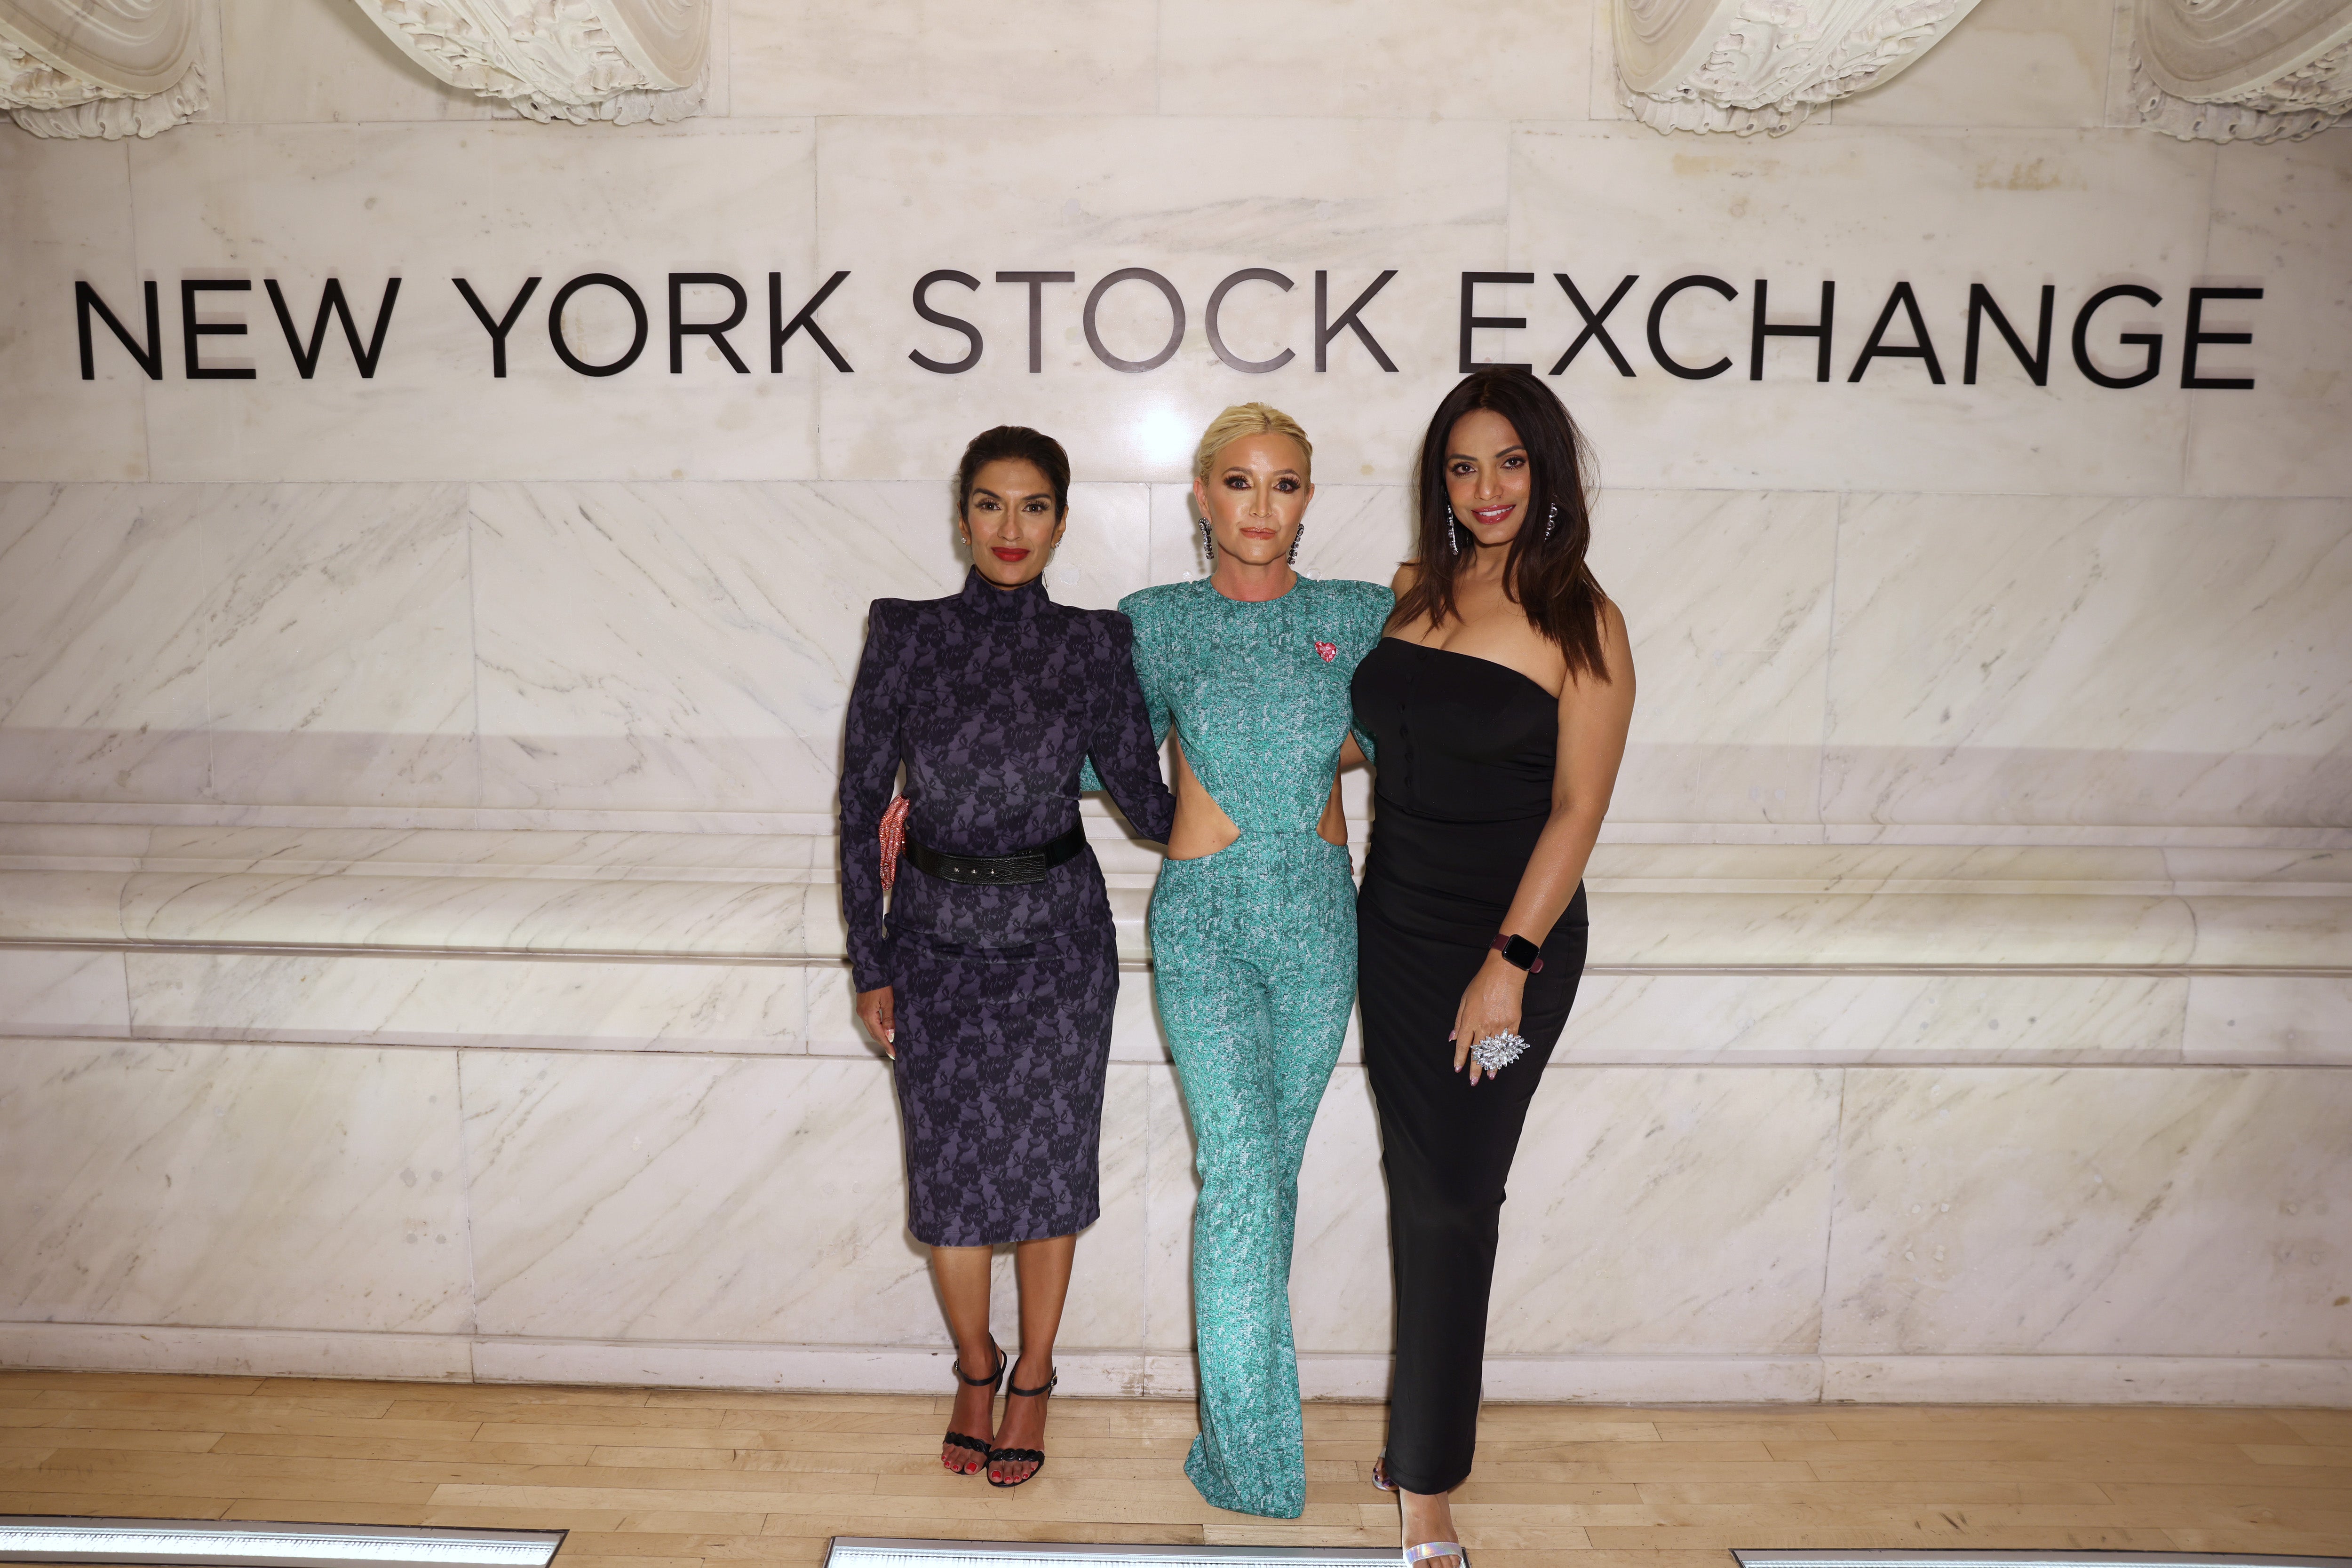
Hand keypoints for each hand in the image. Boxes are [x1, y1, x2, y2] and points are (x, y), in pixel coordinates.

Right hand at [856, 985, 895, 1058]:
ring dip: (880, 1037)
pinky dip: (876, 1029)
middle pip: (874, 1034)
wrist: (870, 971)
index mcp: (869, 1015)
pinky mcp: (862, 1008)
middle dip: (883, 1043)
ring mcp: (861, 1012)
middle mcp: (863, 1015)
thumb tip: (890, 1035)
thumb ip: (888, 1019)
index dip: (887, 1045)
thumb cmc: (881, 984)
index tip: (893, 1054)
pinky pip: (870, 1023)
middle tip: (892, 1052)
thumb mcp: (888, 1002)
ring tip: (889, 1044)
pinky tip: (883, 1031)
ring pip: (871, 1029)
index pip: (879, 1035)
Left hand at [1450, 952, 1525, 1085]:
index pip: (1463, 1045)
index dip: (1460, 1058)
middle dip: (1476, 1068)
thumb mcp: (1464, 999)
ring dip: (1492, 1064)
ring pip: (1494, 1049)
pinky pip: (1509, 1040)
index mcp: (1470, 1020)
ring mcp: (1500, 1025)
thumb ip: (1459, 1021)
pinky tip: (1504, 1059)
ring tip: (1491, 1076)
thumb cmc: (1482, 984)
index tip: (1458, 1069)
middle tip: (1474, 1082)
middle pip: (1479, 1052)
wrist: (1504, 973)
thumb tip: (1452, 1037)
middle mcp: (1484, 1026)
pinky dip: (1506, 1051)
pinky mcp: (1513, 1022)